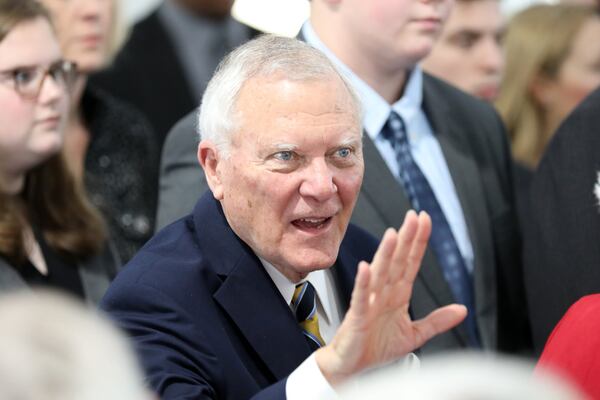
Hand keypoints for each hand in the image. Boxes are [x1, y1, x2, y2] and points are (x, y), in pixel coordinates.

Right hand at [315, 210, 466, 384]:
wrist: (352, 366)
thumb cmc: (375, 348)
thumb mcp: (414, 334)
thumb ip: (437, 321)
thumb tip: (462, 310)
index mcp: (397, 295)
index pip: (410, 263)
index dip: (418, 242)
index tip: (424, 221)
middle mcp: (384, 293)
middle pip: (397, 261)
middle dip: (406, 239)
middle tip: (413, 217)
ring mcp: (369, 302)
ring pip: (380, 274)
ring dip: (386, 254)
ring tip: (393, 234)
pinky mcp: (358, 316)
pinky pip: (361, 298)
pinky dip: (363, 283)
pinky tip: (366, 269)